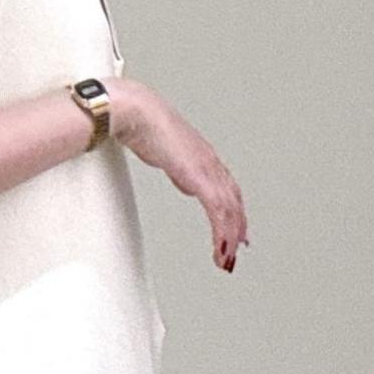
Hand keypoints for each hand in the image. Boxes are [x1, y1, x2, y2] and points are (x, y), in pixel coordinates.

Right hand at [110, 80, 248, 272]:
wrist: (138, 114)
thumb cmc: (143, 125)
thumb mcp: (164, 153)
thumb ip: (177, 168)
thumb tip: (182, 179)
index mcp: (204, 157)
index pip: (228, 189)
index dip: (234, 212)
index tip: (235, 229)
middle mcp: (211, 163)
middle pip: (234, 202)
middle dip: (236, 230)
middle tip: (235, 252)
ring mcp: (208, 170)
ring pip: (230, 211)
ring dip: (229, 238)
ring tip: (225, 259)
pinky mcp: (200, 178)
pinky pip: (218, 212)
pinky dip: (220, 234)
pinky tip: (219, 248)